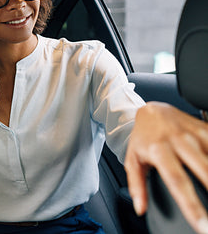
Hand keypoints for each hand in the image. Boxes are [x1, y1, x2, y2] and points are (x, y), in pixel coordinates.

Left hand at [125, 101, 207, 233]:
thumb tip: (140, 208)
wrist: (152, 111)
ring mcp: (195, 134)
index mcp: (159, 150)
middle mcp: (179, 140)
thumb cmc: (143, 138)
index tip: (203, 225)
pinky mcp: (206, 129)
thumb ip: (137, 185)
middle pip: (203, 169)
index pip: (177, 181)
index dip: (191, 206)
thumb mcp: (133, 160)